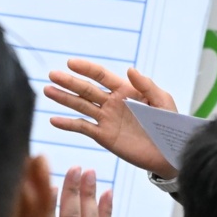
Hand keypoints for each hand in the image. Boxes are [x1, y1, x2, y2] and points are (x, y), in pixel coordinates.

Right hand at [45, 59, 175, 176]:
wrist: (170, 153)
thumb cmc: (169, 124)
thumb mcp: (162, 101)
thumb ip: (146, 85)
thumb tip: (129, 68)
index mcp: (126, 90)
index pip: (101, 75)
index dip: (86, 68)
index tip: (71, 62)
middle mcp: (112, 103)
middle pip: (86, 89)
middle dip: (69, 81)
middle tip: (52, 75)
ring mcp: (106, 119)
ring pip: (81, 106)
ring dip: (64, 98)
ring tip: (47, 91)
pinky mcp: (104, 136)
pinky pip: (83, 128)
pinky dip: (68, 124)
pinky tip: (53, 120)